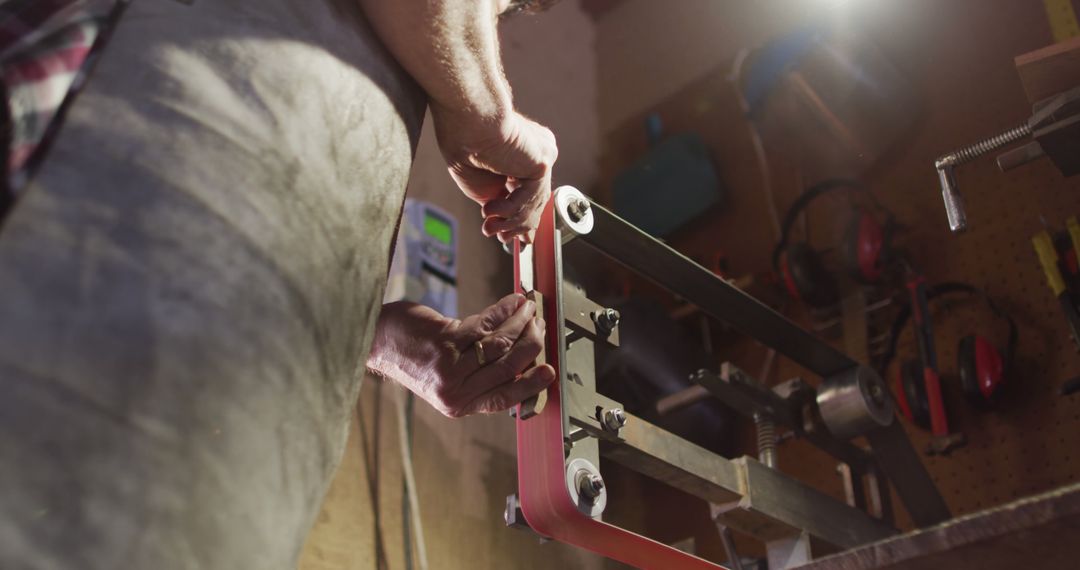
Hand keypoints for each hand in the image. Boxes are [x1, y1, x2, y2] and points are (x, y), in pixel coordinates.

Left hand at [367, 294, 555, 416]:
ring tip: (529, 309)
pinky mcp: (444, 340)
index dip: (530, 384)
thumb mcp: (446, 380)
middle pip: (507, 367)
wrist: (378, 341)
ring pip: (499, 344)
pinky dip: (504, 311)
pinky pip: (484, 325)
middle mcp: (454, 389)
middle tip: (540, 326)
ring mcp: (449, 365)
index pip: (504, 397)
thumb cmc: (414, 357)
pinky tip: (513, 302)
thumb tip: (520, 365)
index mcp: (459, 404)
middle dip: (530, 344)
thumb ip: (478, 379)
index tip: (549, 371)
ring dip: (519, 322)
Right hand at [432, 107, 557, 243]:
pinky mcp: (542, 162)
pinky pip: (529, 197)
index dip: (525, 218)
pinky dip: (509, 210)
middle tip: (503, 239)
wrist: (465, 122)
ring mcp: (543, 156)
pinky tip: (490, 210)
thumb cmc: (466, 145)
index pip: (531, 192)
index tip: (517, 238)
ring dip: (510, 223)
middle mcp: (538, 153)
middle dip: (519, 226)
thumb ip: (500, 203)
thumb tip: (508, 227)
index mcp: (524, 154)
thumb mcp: (483, 185)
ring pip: (534, 202)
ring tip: (490, 229)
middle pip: (537, 200)